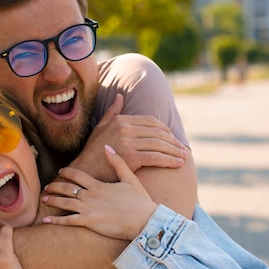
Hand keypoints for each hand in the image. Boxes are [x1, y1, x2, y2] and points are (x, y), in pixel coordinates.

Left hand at [42, 146, 157, 240]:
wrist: (143, 220)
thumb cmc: (139, 201)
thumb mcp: (130, 178)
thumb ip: (118, 162)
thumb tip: (108, 146)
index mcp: (98, 184)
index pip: (77, 175)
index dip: (67, 173)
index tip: (61, 172)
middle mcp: (90, 195)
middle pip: (67, 188)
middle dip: (55, 186)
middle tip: (46, 187)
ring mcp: (88, 209)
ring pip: (64, 202)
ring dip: (52, 200)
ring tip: (44, 199)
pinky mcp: (88, 222)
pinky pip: (68, 220)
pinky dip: (56, 220)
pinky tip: (46, 220)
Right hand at [70, 94, 186, 179]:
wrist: (84, 173)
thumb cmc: (92, 153)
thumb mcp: (100, 129)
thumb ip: (112, 112)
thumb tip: (120, 96)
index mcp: (121, 120)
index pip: (151, 121)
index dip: (166, 130)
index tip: (174, 139)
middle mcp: (125, 128)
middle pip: (158, 133)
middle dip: (173, 142)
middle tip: (183, 150)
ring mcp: (127, 142)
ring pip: (159, 145)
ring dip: (174, 152)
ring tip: (183, 158)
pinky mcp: (131, 157)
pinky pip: (156, 158)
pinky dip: (169, 161)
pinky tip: (177, 164)